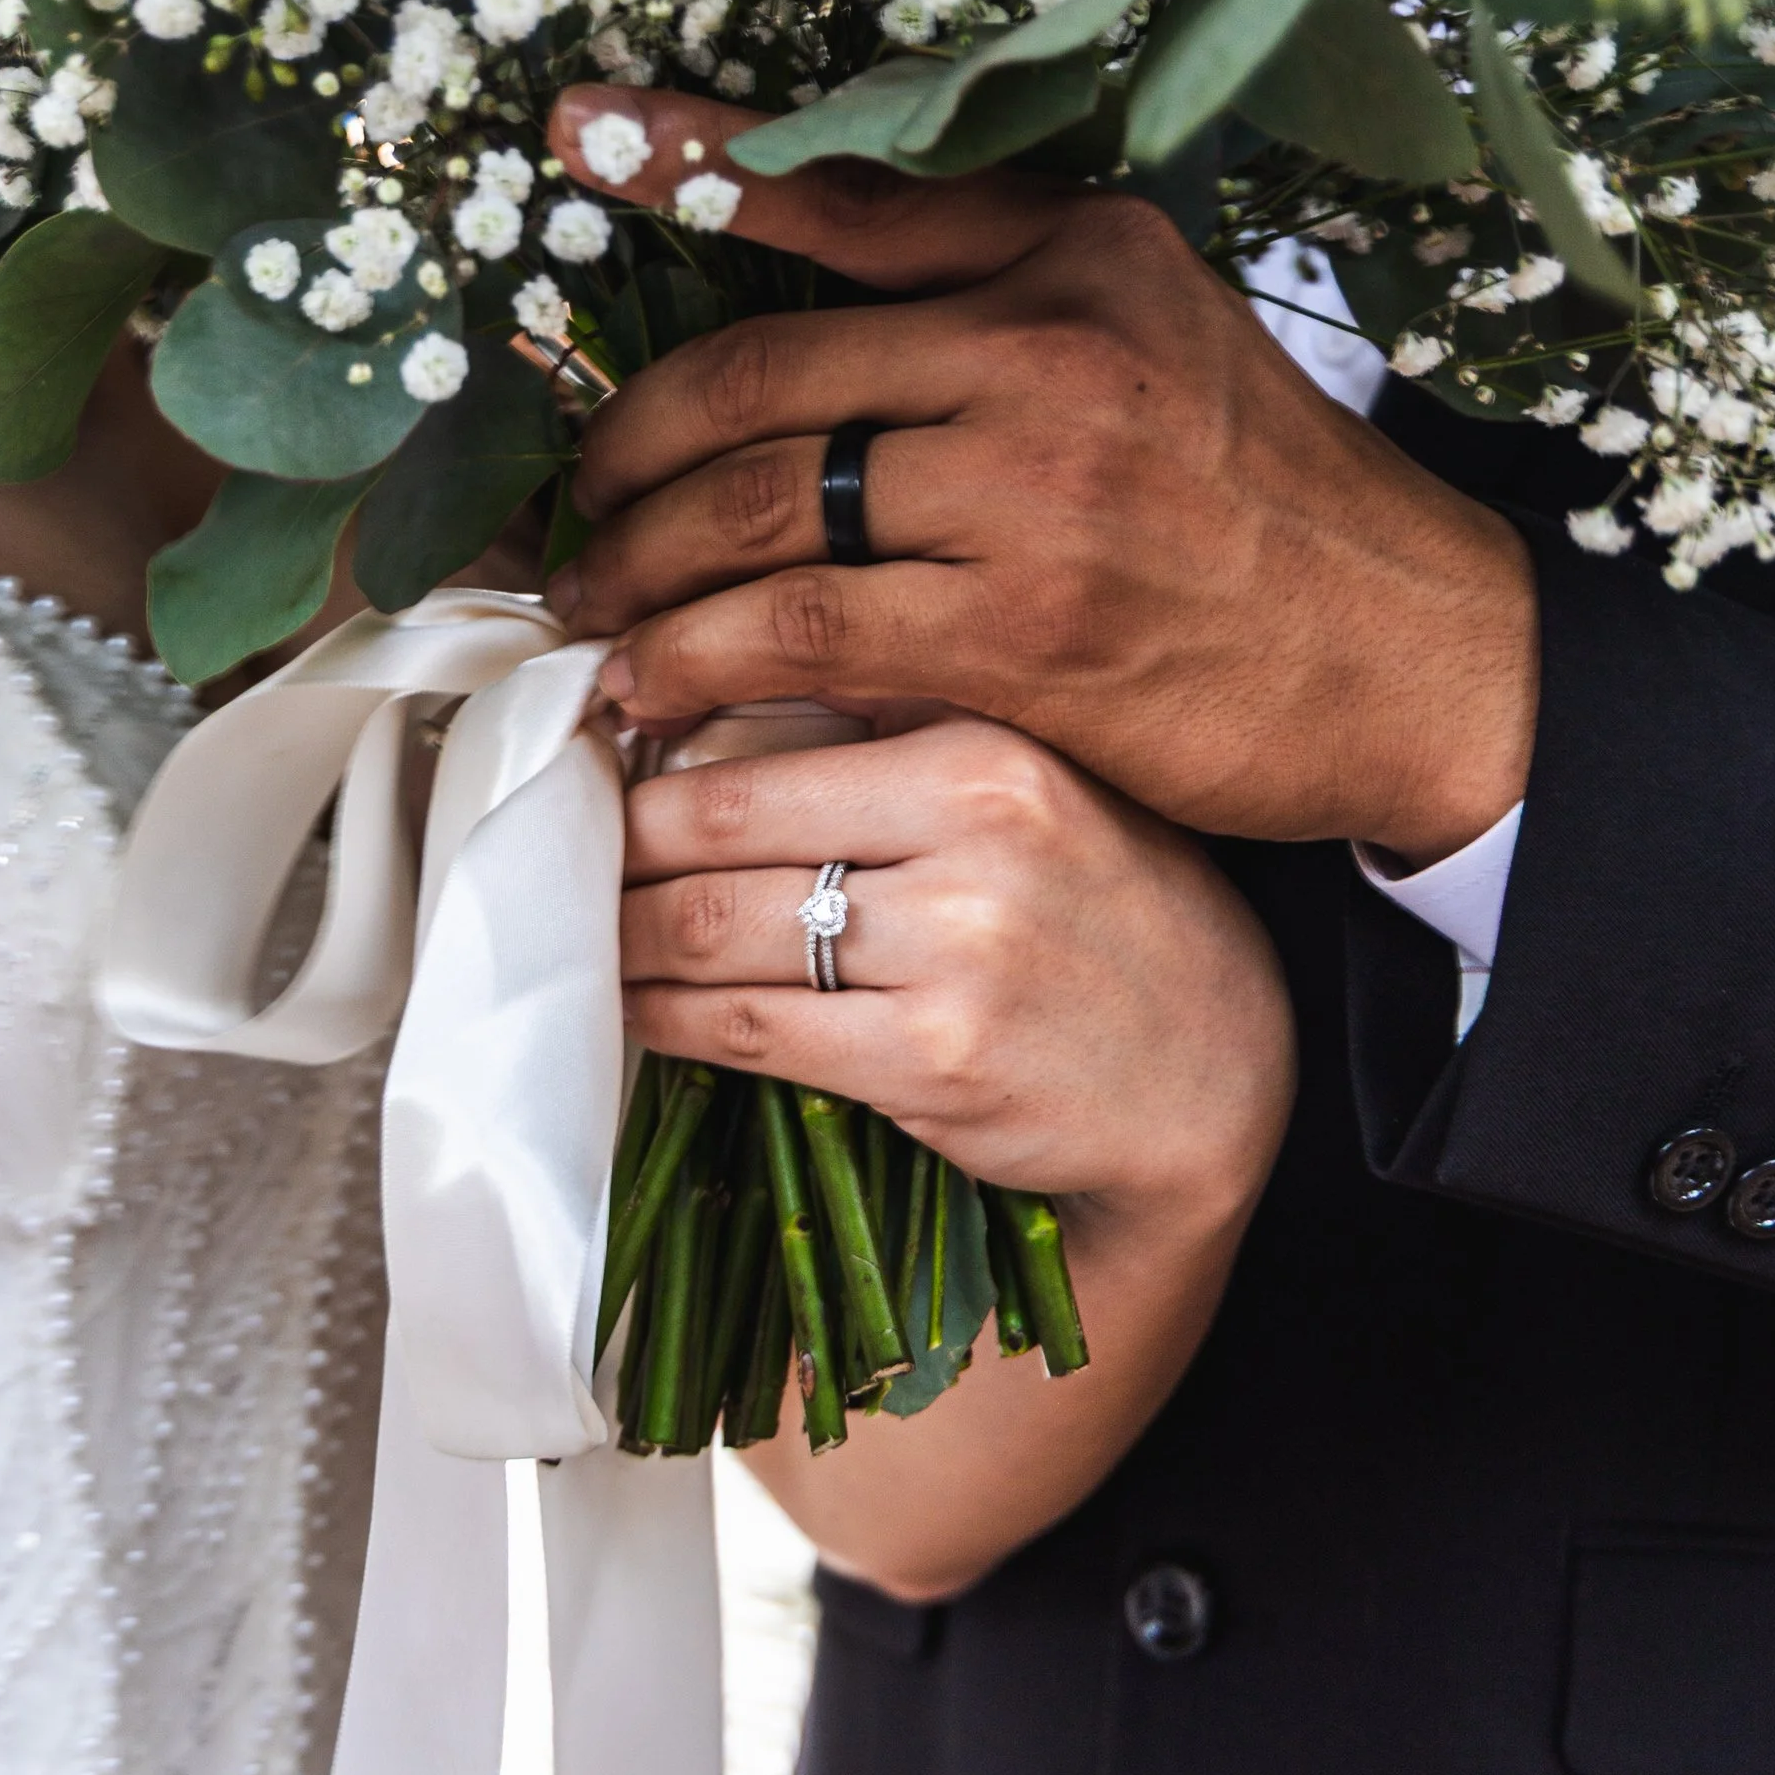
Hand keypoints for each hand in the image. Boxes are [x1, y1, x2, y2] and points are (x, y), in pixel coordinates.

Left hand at [553, 87, 1538, 862]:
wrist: (1417, 657)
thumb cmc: (1267, 507)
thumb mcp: (1158, 335)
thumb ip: (1001, 297)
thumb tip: (814, 304)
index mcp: (1078, 253)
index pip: (845, 194)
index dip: (694, 156)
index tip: (575, 130)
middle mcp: (1051, 347)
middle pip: (753, 379)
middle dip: (620, 452)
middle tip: (567, 511)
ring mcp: (1035, 491)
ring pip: (755, 511)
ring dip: (637, 570)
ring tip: (591, 611)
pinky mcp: (1022, 633)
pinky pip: (798, 633)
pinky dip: (696, 663)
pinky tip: (653, 691)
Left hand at [622, 712, 1294, 1596]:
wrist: (1214, 1074)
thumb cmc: (1106, 913)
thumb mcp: (1038, 779)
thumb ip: (897, 729)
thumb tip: (699, 699)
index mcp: (990, 742)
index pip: (762, 734)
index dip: (648, 757)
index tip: (594, 770)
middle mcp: (976, 834)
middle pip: (714, 830)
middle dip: (614, 852)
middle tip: (560, 858)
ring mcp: (955, 955)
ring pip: (710, 932)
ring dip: (620, 940)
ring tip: (583, 934)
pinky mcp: (931, 1065)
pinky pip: (743, 1030)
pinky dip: (666, 1020)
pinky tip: (637, 1011)